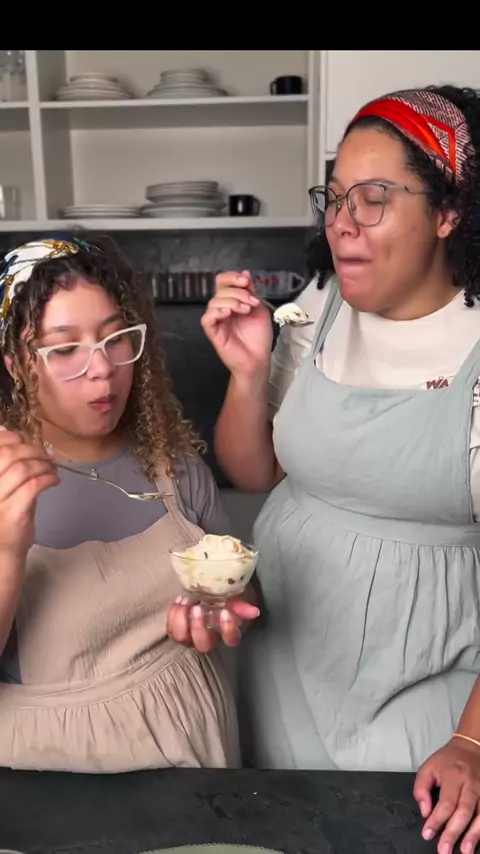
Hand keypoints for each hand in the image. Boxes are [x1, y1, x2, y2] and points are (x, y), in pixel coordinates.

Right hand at [0, 427, 58, 557]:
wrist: (0, 554)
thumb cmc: (0, 518)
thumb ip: (3, 462)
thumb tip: (4, 430)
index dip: (8, 438)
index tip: (22, 439)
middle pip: (7, 455)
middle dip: (30, 450)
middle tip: (45, 454)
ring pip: (22, 469)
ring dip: (42, 464)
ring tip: (51, 467)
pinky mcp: (12, 513)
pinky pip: (32, 487)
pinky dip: (47, 479)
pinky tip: (54, 480)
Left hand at [166, 596, 259, 652]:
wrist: (203, 591)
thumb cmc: (220, 597)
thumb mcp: (233, 598)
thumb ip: (242, 606)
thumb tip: (255, 612)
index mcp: (224, 632)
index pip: (231, 640)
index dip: (228, 629)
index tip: (225, 612)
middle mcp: (207, 638)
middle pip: (203, 645)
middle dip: (198, 627)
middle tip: (197, 607)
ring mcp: (190, 636)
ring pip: (182, 638)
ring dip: (181, 620)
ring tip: (185, 601)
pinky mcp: (176, 629)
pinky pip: (170, 629)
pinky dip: (173, 615)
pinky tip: (179, 601)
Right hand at [201, 270, 272, 376]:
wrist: (258, 359)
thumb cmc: (259, 337)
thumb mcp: (259, 308)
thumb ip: (251, 292)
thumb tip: (245, 273)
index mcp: (232, 301)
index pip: (223, 281)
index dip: (232, 277)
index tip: (246, 281)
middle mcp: (222, 308)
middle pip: (219, 288)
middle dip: (237, 290)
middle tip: (251, 301)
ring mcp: (217, 320)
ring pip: (214, 301)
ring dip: (232, 301)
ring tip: (246, 310)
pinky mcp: (213, 332)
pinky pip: (207, 318)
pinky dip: (217, 312)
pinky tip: (229, 314)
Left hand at [414, 738, 479, 853]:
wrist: (470, 748)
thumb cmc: (446, 761)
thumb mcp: (428, 768)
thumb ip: (421, 789)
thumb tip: (425, 812)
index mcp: (453, 775)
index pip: (445, 802)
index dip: (436, 820)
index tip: (427, 834)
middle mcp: (471, 784)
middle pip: (463, 811)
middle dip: (454, 833)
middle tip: (444, 850)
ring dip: (473, 835)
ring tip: (465, 851)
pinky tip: (478, 841)